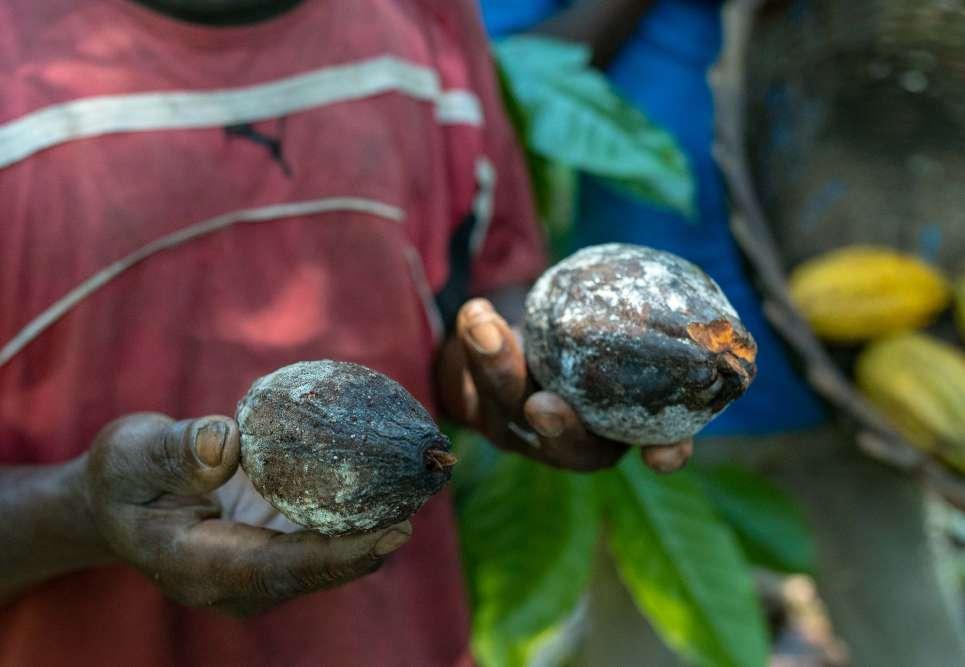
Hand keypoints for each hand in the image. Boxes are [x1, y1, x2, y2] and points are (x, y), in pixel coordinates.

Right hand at [82, 413, 409, 615]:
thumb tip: (225, 440)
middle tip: (428, 492)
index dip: (339, 554)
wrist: (120, 500)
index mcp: (201, 568)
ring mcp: (260, 570)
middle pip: (320, 569)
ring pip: (331, 555)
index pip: (281, 570)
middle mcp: (239, 582)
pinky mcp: (275, 548)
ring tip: (427, 479)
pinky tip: (394, 474)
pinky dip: (359, 508)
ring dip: (379, 521)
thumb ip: (174, 450)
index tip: (392, 530)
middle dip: (378, 537)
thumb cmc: (123, 477)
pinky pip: (324, 535)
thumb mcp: (131, 454)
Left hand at [438, 298, 692, 472]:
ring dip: (495, 368)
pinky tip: (476, 313)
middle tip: (544, 407)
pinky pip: (470, 384)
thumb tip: (719, 323)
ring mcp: (519, 428)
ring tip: (485, 324)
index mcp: (620, 428)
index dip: (665, 452)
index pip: (652, 447)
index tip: (664, 456)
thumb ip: (657, 335)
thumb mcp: (628, 335)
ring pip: (507, 411)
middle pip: (569, 448)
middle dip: (559, 431)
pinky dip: (469, 348)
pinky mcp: (479, 407)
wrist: (521, 335)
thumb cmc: (591, 333)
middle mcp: (568, 440)